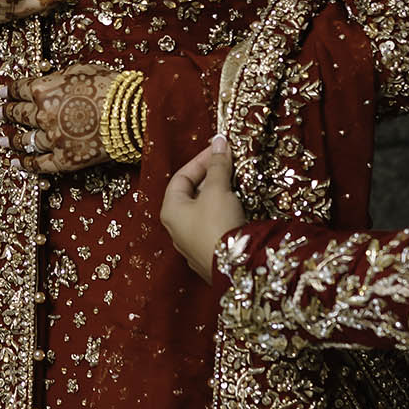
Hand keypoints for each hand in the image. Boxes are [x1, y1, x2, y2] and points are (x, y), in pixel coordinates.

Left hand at [4, 64, 116, 174]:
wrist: (130, 113)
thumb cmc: (111, 87)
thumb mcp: (81, 70)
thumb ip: (61, 78)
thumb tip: (54, 82)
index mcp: (44, 89)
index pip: (19, 89)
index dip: (8, 90)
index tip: (2, 92)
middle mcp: (42, 114)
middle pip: (18, 114)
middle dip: (5, 113)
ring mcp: (52, 138)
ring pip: (25, 141)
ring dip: (11, 140)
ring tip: (3, 140)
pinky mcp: (63, 159)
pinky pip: (39, 164)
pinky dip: (25, 165)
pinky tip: (16, 164)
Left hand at [160, 135, 246, 280]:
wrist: (234, 267)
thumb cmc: (218, 224)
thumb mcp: (217, 190)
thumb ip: (217, 165)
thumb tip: (219, 141)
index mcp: (171, 210)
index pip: (181, 177)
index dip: (200, 160)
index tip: (219, 149)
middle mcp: (176, 229)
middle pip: (191, 194)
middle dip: (210, 177)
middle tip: (229, 164)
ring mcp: (192, 244)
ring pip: (203, 211)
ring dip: (218, 195)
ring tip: (236, 183)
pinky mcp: (208, 255)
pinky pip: (213, 226)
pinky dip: (223, 213)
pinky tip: (237, 209)